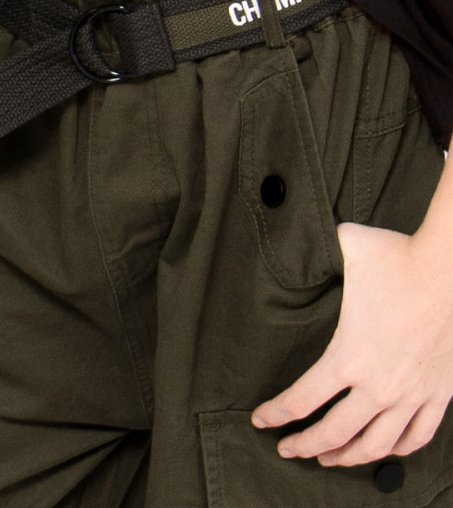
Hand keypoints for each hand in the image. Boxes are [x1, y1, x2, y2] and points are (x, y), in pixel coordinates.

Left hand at [252, 222, 452, 465]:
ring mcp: (411, 394)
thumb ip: (319, 248)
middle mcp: (378, 385)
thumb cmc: (397, 256)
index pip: (301, 400)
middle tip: (288, 449)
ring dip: (347, 457)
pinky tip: (383, 450)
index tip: (260, 419)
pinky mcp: (439, 394)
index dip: (276, 414)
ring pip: (375, 445)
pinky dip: (396, 450)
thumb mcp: (345, 247)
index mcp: (348, 356)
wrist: (448, 267)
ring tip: (329, 458)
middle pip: (333, 433)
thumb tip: (304, 236)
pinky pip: (416, 436)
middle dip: (305, 445)